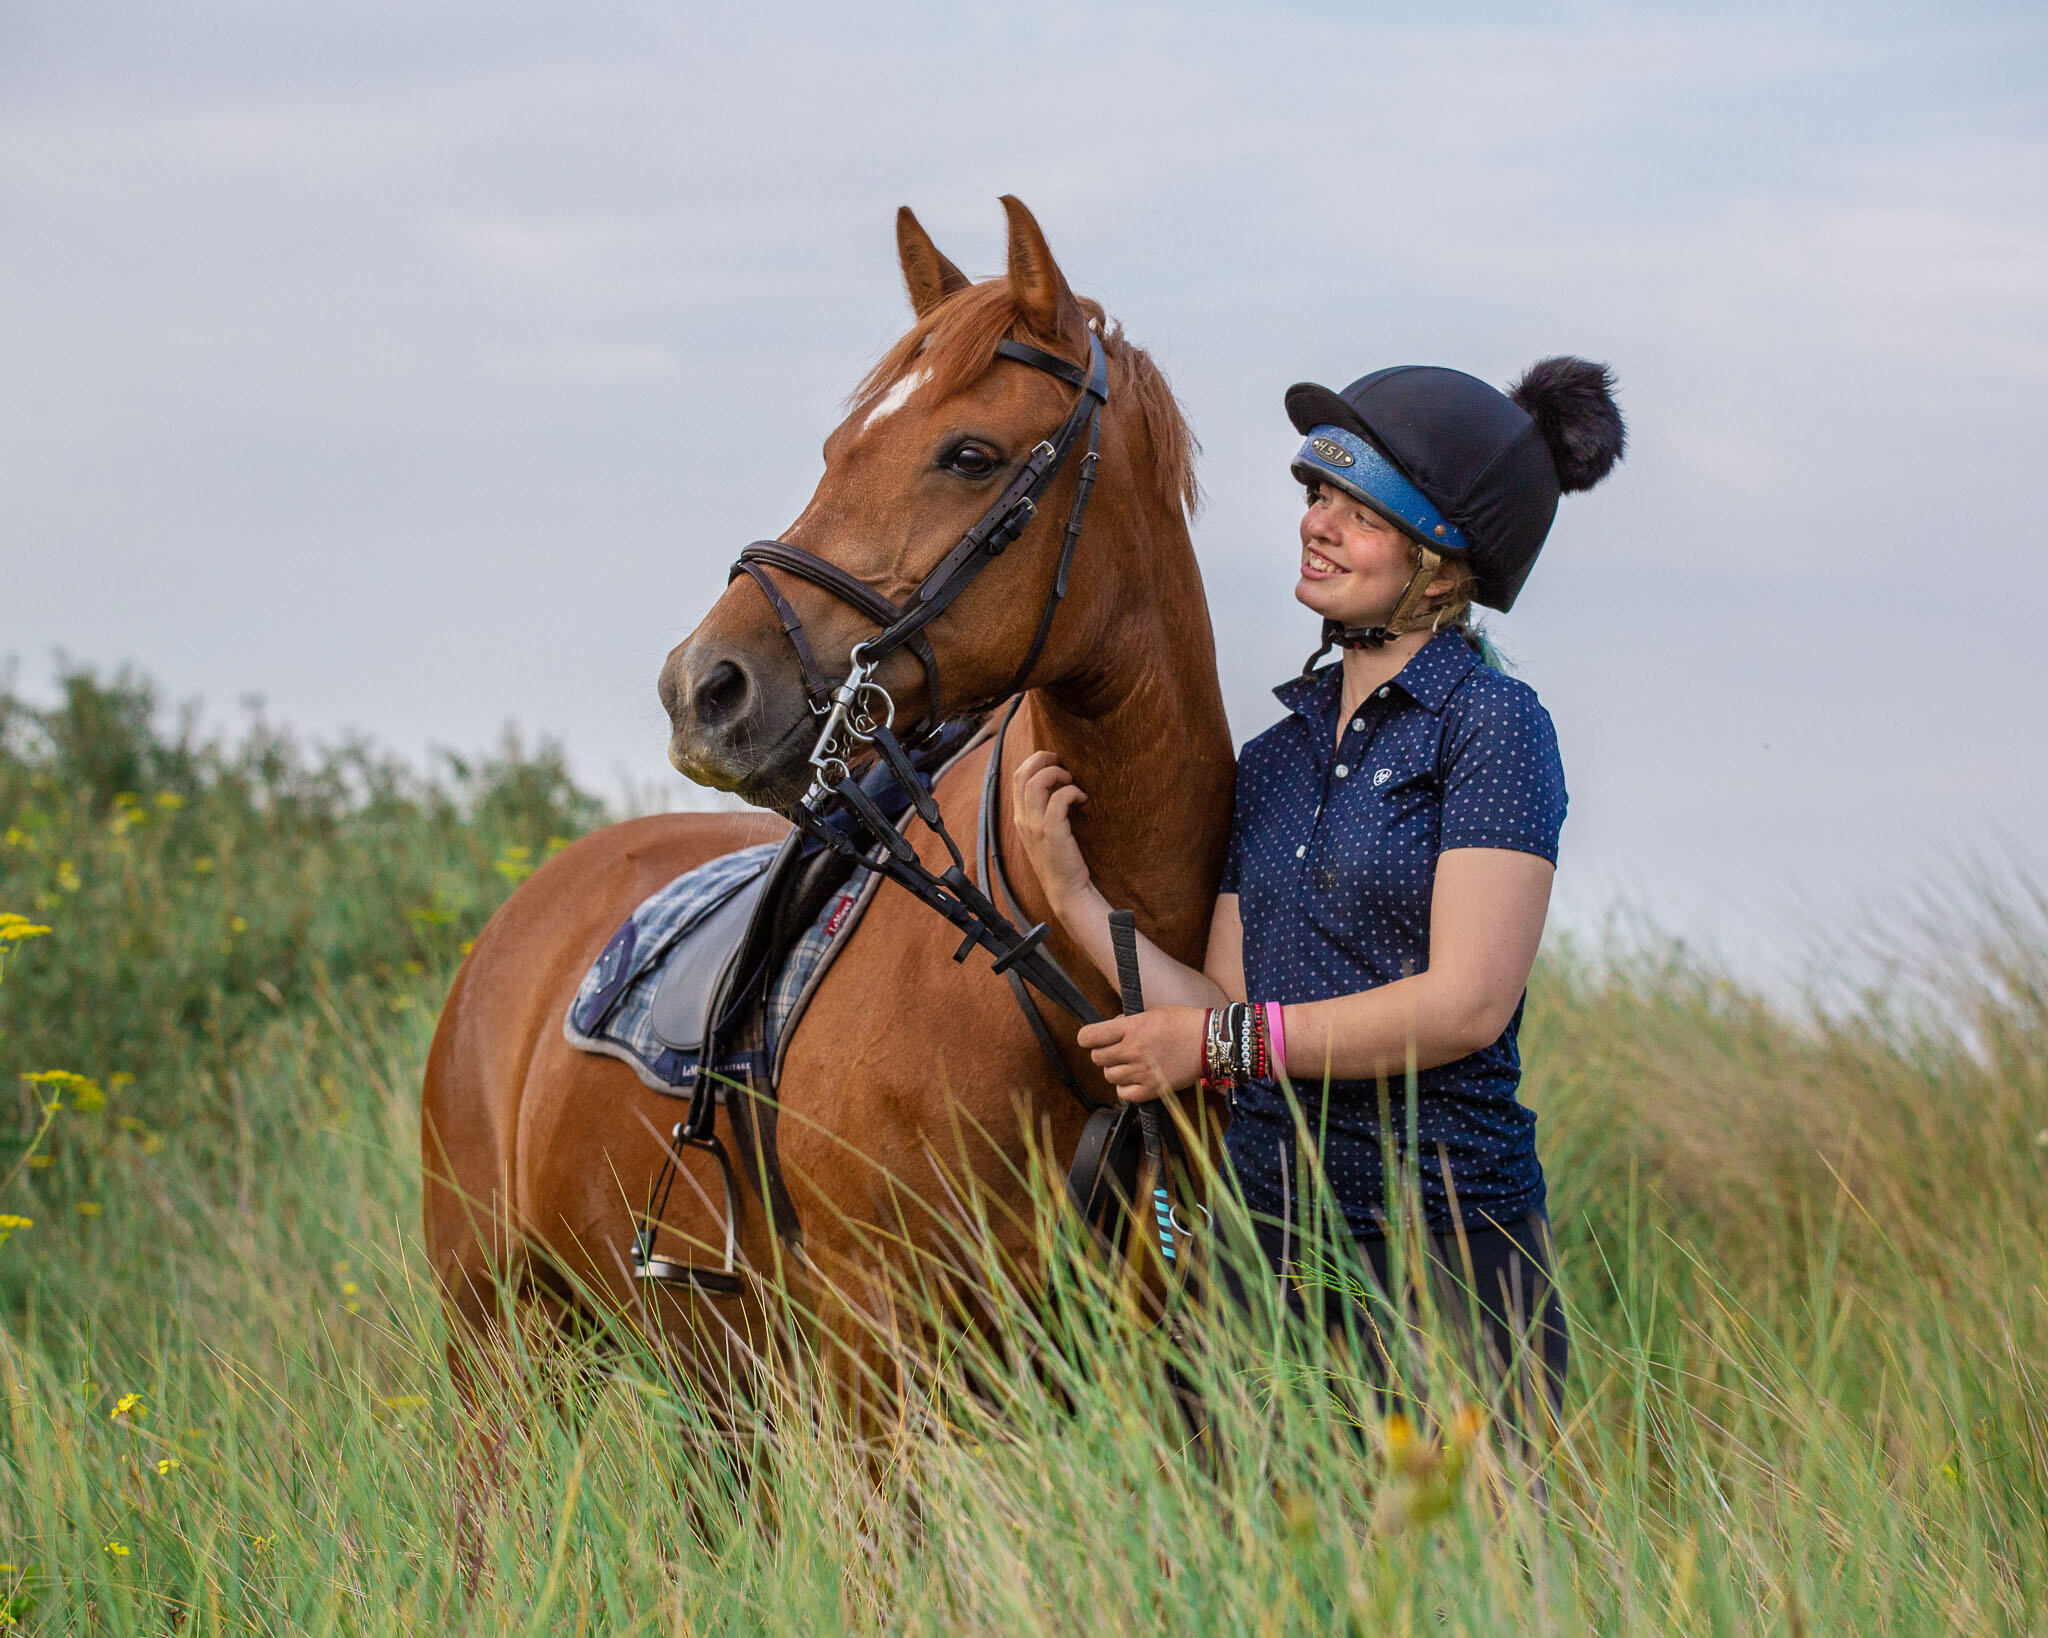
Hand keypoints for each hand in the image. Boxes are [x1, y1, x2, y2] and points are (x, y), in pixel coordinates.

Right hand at [1012, 749, 1093, 912]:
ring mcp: (1035, 827)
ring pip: (1036, 783)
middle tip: (1062, 761)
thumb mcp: (1045, 833)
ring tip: (1072, 780)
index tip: (1056, 763)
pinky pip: (1058, 799)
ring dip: (1057, 773)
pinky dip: (1071, 791)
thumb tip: (1059, 785)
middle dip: (1042, 758)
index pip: (1017, 777)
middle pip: (1022, 773)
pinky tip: (1082, 799)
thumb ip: (1045, 811)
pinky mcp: (1052, 833)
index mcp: (1020, 817)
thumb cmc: (1062, 861)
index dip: (1036, 762)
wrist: (1066, 892)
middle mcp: (1023, 819)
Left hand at [1076, 1005, 1205, 1102]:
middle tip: (1117, 1050)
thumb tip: (1111, 1029)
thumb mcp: (1152, 1012)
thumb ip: (1128, 1022)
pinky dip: (1125, 1088)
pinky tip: (1135, 1079)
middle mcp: (1134, 1050)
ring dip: (1115, 1070)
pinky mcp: (1153, 1089)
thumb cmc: (1184, 1023)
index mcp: (1132, 1027)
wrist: (1211, 1043)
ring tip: (1130, 1063)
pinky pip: (1124, 1094)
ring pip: (1109, 1076)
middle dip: (1104, 1053)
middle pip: (1097, 1058)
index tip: (1091, 1039)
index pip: (1090, 1036)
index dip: (1086, 1038)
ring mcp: (1143, 1072)